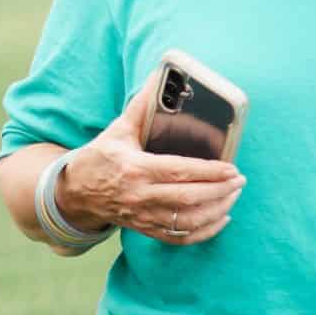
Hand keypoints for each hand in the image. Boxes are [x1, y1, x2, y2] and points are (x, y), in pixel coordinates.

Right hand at [53, 86, 247, 244]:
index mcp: (135, 168)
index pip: (179, 172)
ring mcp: (144, 216)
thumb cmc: (100, 157)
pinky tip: (221, 218)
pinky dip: (205, 231)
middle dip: (220, 190)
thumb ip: (142, 106)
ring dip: (217, 210)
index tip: (231, 168)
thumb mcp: (118, 129)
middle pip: (188, 198)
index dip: (209, 172)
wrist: (76, 193)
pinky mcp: (146, 229)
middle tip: (239, 180)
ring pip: (188, 220)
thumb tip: (159, 76)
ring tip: (233, 195)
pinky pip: (180, 237)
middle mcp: (140, 195)